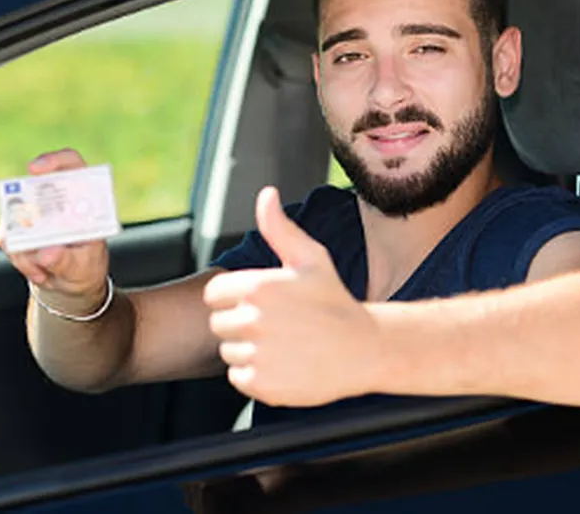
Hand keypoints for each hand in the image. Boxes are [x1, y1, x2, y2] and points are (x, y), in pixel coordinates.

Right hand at [0, 148, 109, 314]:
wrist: (70, 282)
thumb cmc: (84, 266)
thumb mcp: (83, 266)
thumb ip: (66, 261)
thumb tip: (47, 253)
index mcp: (82, 197)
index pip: (70, 164)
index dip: (54, 160)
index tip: (35, 169)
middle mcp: (55, 199)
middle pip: (34, 185)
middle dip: (27, 208)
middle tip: (35, 243)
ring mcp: (32, 211)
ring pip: (16, 219)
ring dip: (29, 252)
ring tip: (47, 270)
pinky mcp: (14, 228)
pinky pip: (8, 241)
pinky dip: (23, 262)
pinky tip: (40, 272)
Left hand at [203, 186, 379, 406]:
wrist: (364, 349)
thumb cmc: (335, 301)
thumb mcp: (311, 258)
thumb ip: (279, 228)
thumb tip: (266, 194)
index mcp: (259, 286)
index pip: (214, 295)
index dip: (234, 298)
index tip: (261, 304)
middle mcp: (254, 320)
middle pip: (219, 324)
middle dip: (241, 324)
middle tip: (277, 326)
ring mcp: (258, 353)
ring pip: (229, 352)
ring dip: (248, 350)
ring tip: (282, 345)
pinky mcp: (262, 384)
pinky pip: (239, 377)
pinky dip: (255, 375)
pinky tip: (282, 365)